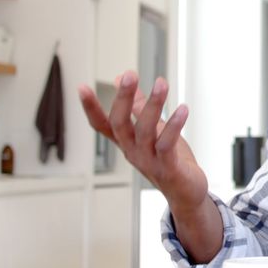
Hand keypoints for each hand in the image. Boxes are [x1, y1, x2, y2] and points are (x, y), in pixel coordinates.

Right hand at [79, 70, 207, 211]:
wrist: (186, 193)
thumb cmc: (169, 160)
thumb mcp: (152, 130)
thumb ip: (138, 106)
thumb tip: (121, 78)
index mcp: (127, 142)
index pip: (102, 125)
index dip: (91, 108)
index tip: (81, 87)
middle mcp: (133, 151)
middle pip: (120, 124)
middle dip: (124, 98)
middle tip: (130, 74)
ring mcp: (149, 161)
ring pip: (145, 131)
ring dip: (154, 105)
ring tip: (162, 83)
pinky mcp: (168, 168)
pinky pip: (167, 144)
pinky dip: (175, 125)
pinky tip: (183, 108)